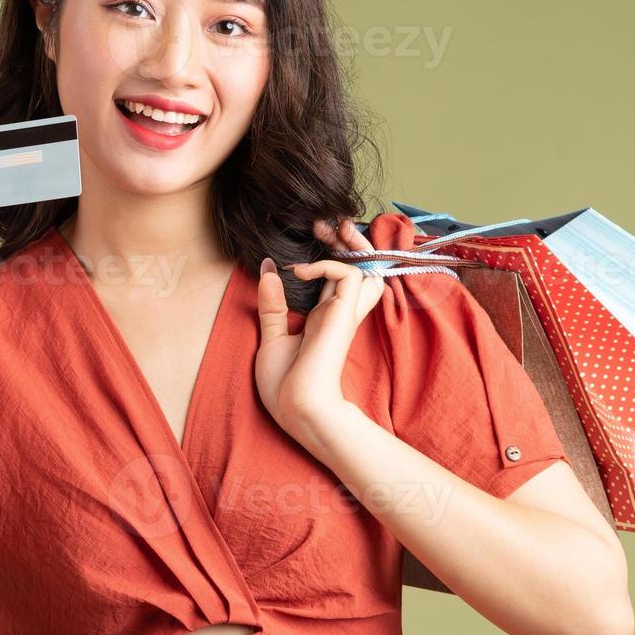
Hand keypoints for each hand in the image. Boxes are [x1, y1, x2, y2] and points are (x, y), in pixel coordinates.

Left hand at [254, 216, 385, 435]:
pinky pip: (349, 274)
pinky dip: (326, 265)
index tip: (304, 243)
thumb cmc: (284, 386)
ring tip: (323, 230)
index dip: (328, 255)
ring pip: (364, 265)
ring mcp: (343, 313)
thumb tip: (269, 269)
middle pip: (358, 266)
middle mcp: (337, 312)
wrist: (297, 409)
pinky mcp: (344, 314)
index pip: (336, 277)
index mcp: (323, 318)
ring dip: (347, 244)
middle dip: (345, 241)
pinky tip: (300, 273)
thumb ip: (273, 304)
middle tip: (322, 225)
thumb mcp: (272, 337)